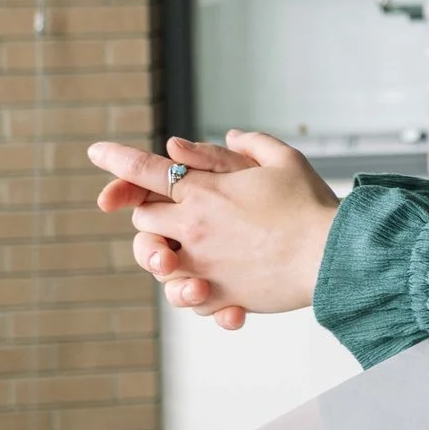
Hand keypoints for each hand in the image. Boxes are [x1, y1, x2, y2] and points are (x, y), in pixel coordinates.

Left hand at [88, 130, 340, 330]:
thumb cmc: (312, 206)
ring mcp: (201, 264)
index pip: (145, 170)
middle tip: (174, 211)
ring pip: (157, 259)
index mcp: (205, 192)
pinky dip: (193, 288)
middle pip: (144, 218)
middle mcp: (194, 227)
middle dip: (152, 213)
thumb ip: (250, 145)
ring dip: (165, 255)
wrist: (333, 255)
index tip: (95, 150)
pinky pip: (187, 294)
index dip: (116, 158)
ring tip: (186, 254)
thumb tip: (227, 135)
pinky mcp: (217, 294)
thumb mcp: (285, 160)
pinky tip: (212, 283)